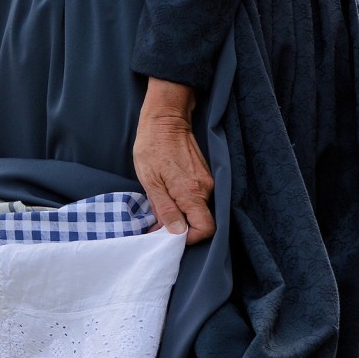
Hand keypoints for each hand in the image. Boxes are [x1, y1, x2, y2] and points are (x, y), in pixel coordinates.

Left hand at [133, 77, 214, 244]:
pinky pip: (197, 198)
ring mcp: (207, 181)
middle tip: (159, 220)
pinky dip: (184, 202)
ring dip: (181, 213)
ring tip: (160, 202)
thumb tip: (176, 234)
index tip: (169, 234)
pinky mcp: (204, 175)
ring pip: (198, 210)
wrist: (165, 119)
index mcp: (192, 192)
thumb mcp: (151, 181)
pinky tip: (168, 192)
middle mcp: (206, 188)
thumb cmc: (153, 147)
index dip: (190, 237)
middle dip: (181, 226)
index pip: (206, 229)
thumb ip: (165, 209)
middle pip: (202, 221)